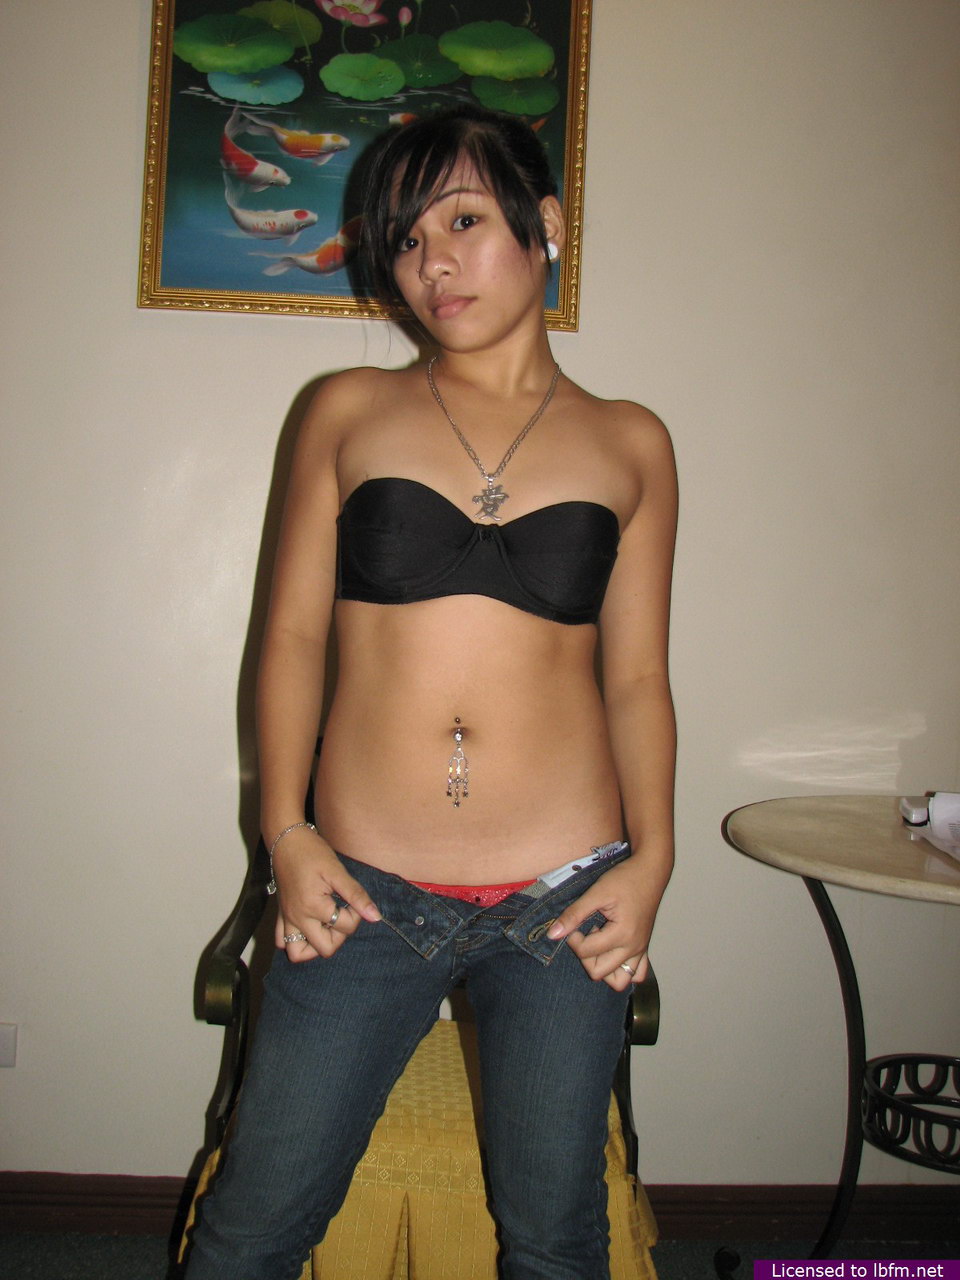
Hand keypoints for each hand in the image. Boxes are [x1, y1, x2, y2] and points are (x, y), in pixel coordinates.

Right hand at [271, 827, 380, 961]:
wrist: (286, 839)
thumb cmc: (312, 852)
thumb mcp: (337, 871)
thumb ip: (356, 895)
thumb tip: (375, 917)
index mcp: (313, 907)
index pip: (344, 927)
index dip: (356, 914)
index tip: (352, 898)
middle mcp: (298, 918)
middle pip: (325, 949)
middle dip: (339, 935)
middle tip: (341, 913)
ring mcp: (287, 919)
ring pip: (298, 954)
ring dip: (315, 945)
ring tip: (326, 925)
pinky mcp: (281, 915)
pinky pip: (282, 942)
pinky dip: (295, 941)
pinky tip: (309, 926)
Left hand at [546, 858, 665, 989]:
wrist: (650, 870)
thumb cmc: (625, 878)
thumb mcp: (596, 892)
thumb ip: (574, 914)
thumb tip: (553, 934)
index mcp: (622, 934)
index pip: (587, 952)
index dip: (573, 939)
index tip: (574, 924)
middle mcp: (633, 947)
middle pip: (599, 972)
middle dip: (585, 956)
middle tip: (585, 934)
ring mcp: (640, 950)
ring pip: (619, 981)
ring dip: (603, 968)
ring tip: (598, 945)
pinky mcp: (644, 947)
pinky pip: (636, 974)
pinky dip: (622, 970)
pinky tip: (611, 952)